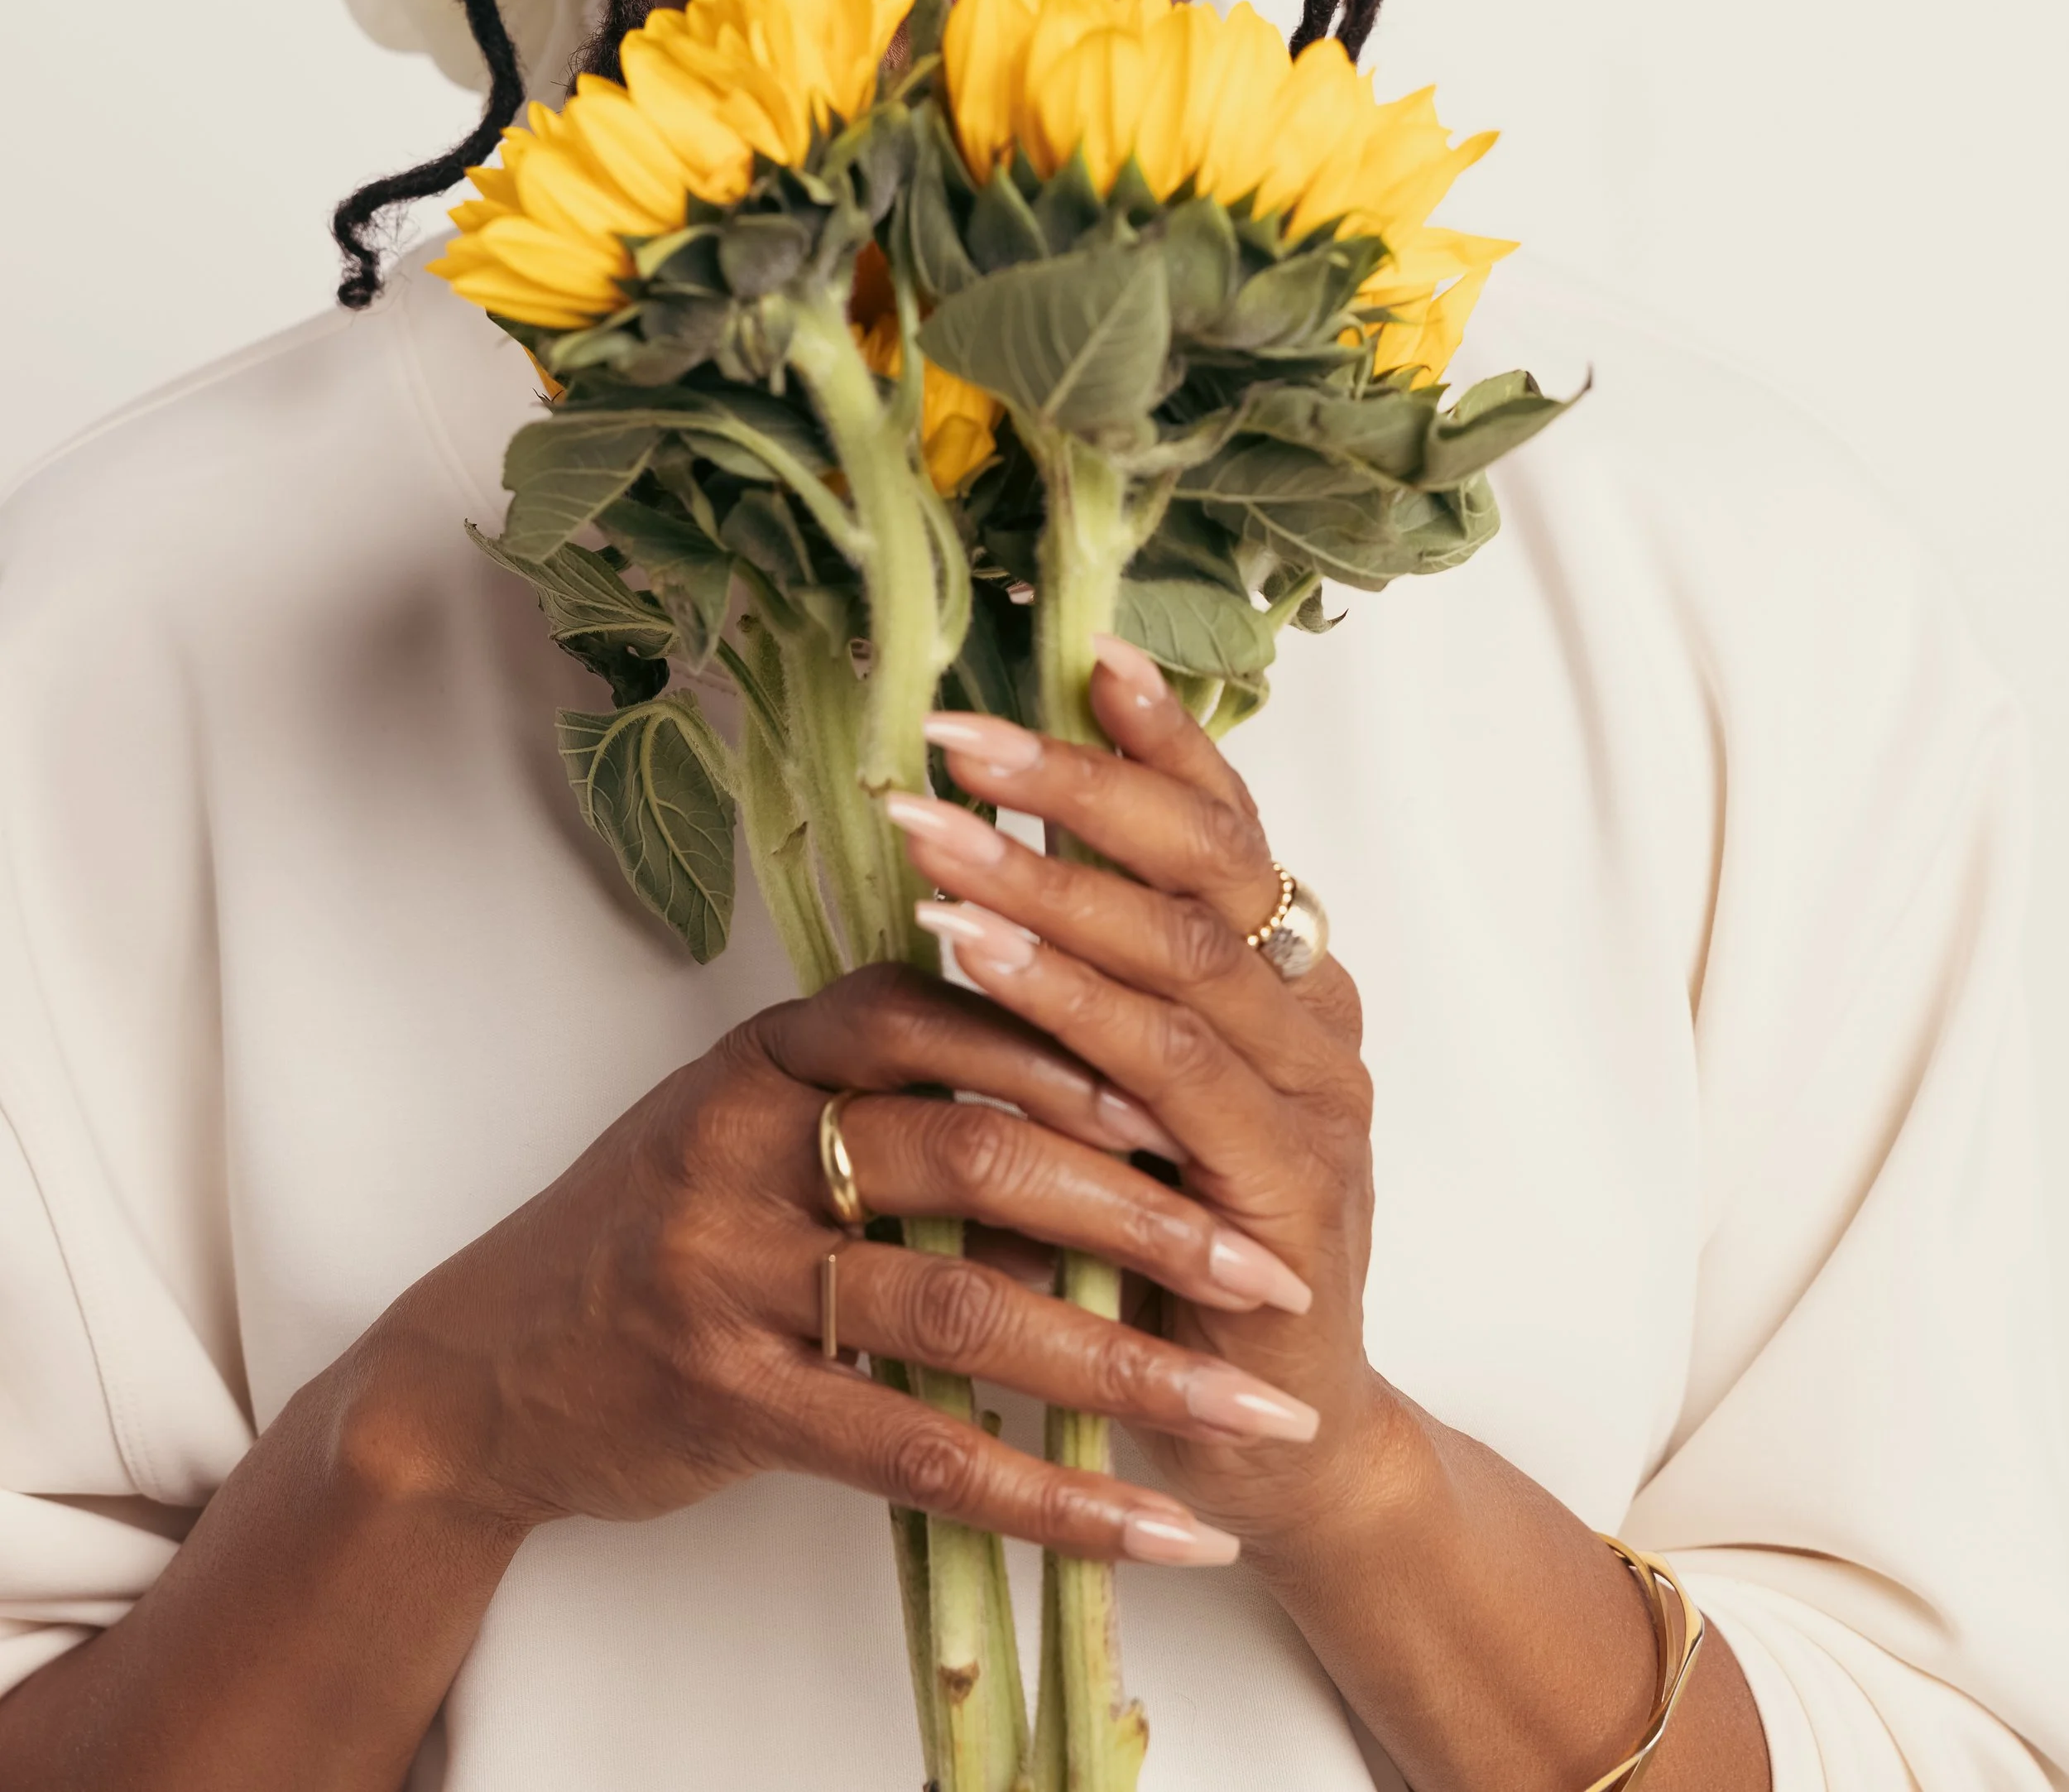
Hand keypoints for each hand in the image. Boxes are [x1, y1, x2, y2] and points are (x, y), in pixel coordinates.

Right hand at [341, 954, 1317, 1569]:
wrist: (489, 1372)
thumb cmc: (664, 1225)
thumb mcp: (755, 1114)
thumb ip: (889, 1077)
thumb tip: (1089, 1058)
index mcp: (768, 1055)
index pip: (938, 1009)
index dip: (1075, 1040)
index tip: (1206, 1085)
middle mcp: (744, 1144)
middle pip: (979, 1152)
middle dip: (1144, 1211)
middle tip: (1272, 1262)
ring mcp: (729, 1273)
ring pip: (966, 1309)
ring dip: (1128, 1365)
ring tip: (1252, 1406)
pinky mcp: (730, 1401)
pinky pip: (920, 1450)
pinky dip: (1052, 1495)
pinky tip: (1153, 1526)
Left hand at [890, 635, 1393, 1568]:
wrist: (1267, 1457)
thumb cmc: (1169, 1259)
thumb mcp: (1114, 1099)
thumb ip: (1075, 988)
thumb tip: (956, 845)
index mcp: (1288, 979)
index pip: (1224, 828)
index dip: (1159, 740)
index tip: (1080, 656)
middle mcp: (1315, 1021)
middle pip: (1201, 867)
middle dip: (1073, 790)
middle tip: (953, 737)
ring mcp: (1313, 1107)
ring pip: (1177, 959)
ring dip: (1043, 886)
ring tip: (927, 834)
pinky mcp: (1285, 1199)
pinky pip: (1166, 1076)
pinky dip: (1064, 1004)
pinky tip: (974, 957)